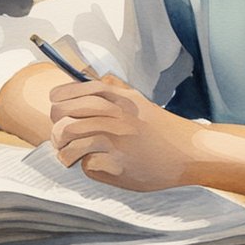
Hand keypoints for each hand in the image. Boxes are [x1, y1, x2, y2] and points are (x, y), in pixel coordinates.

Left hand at [48, 75, 203, 190]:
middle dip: (56, 128)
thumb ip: (115, 89)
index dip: (59, 98)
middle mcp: (116, 116)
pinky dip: (87, 167)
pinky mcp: (119, 164)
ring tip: (69, 157)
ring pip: (70, 139)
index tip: (55, 107)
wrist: (189, 153)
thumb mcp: (138, 102)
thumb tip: (92, 77)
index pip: (75, 91)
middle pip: (64, 115)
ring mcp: (116, 140)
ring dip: (64, 151)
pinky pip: (87, 165)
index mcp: (119, 99)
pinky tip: (97, 166)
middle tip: (60, 139)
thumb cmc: (162, 129)